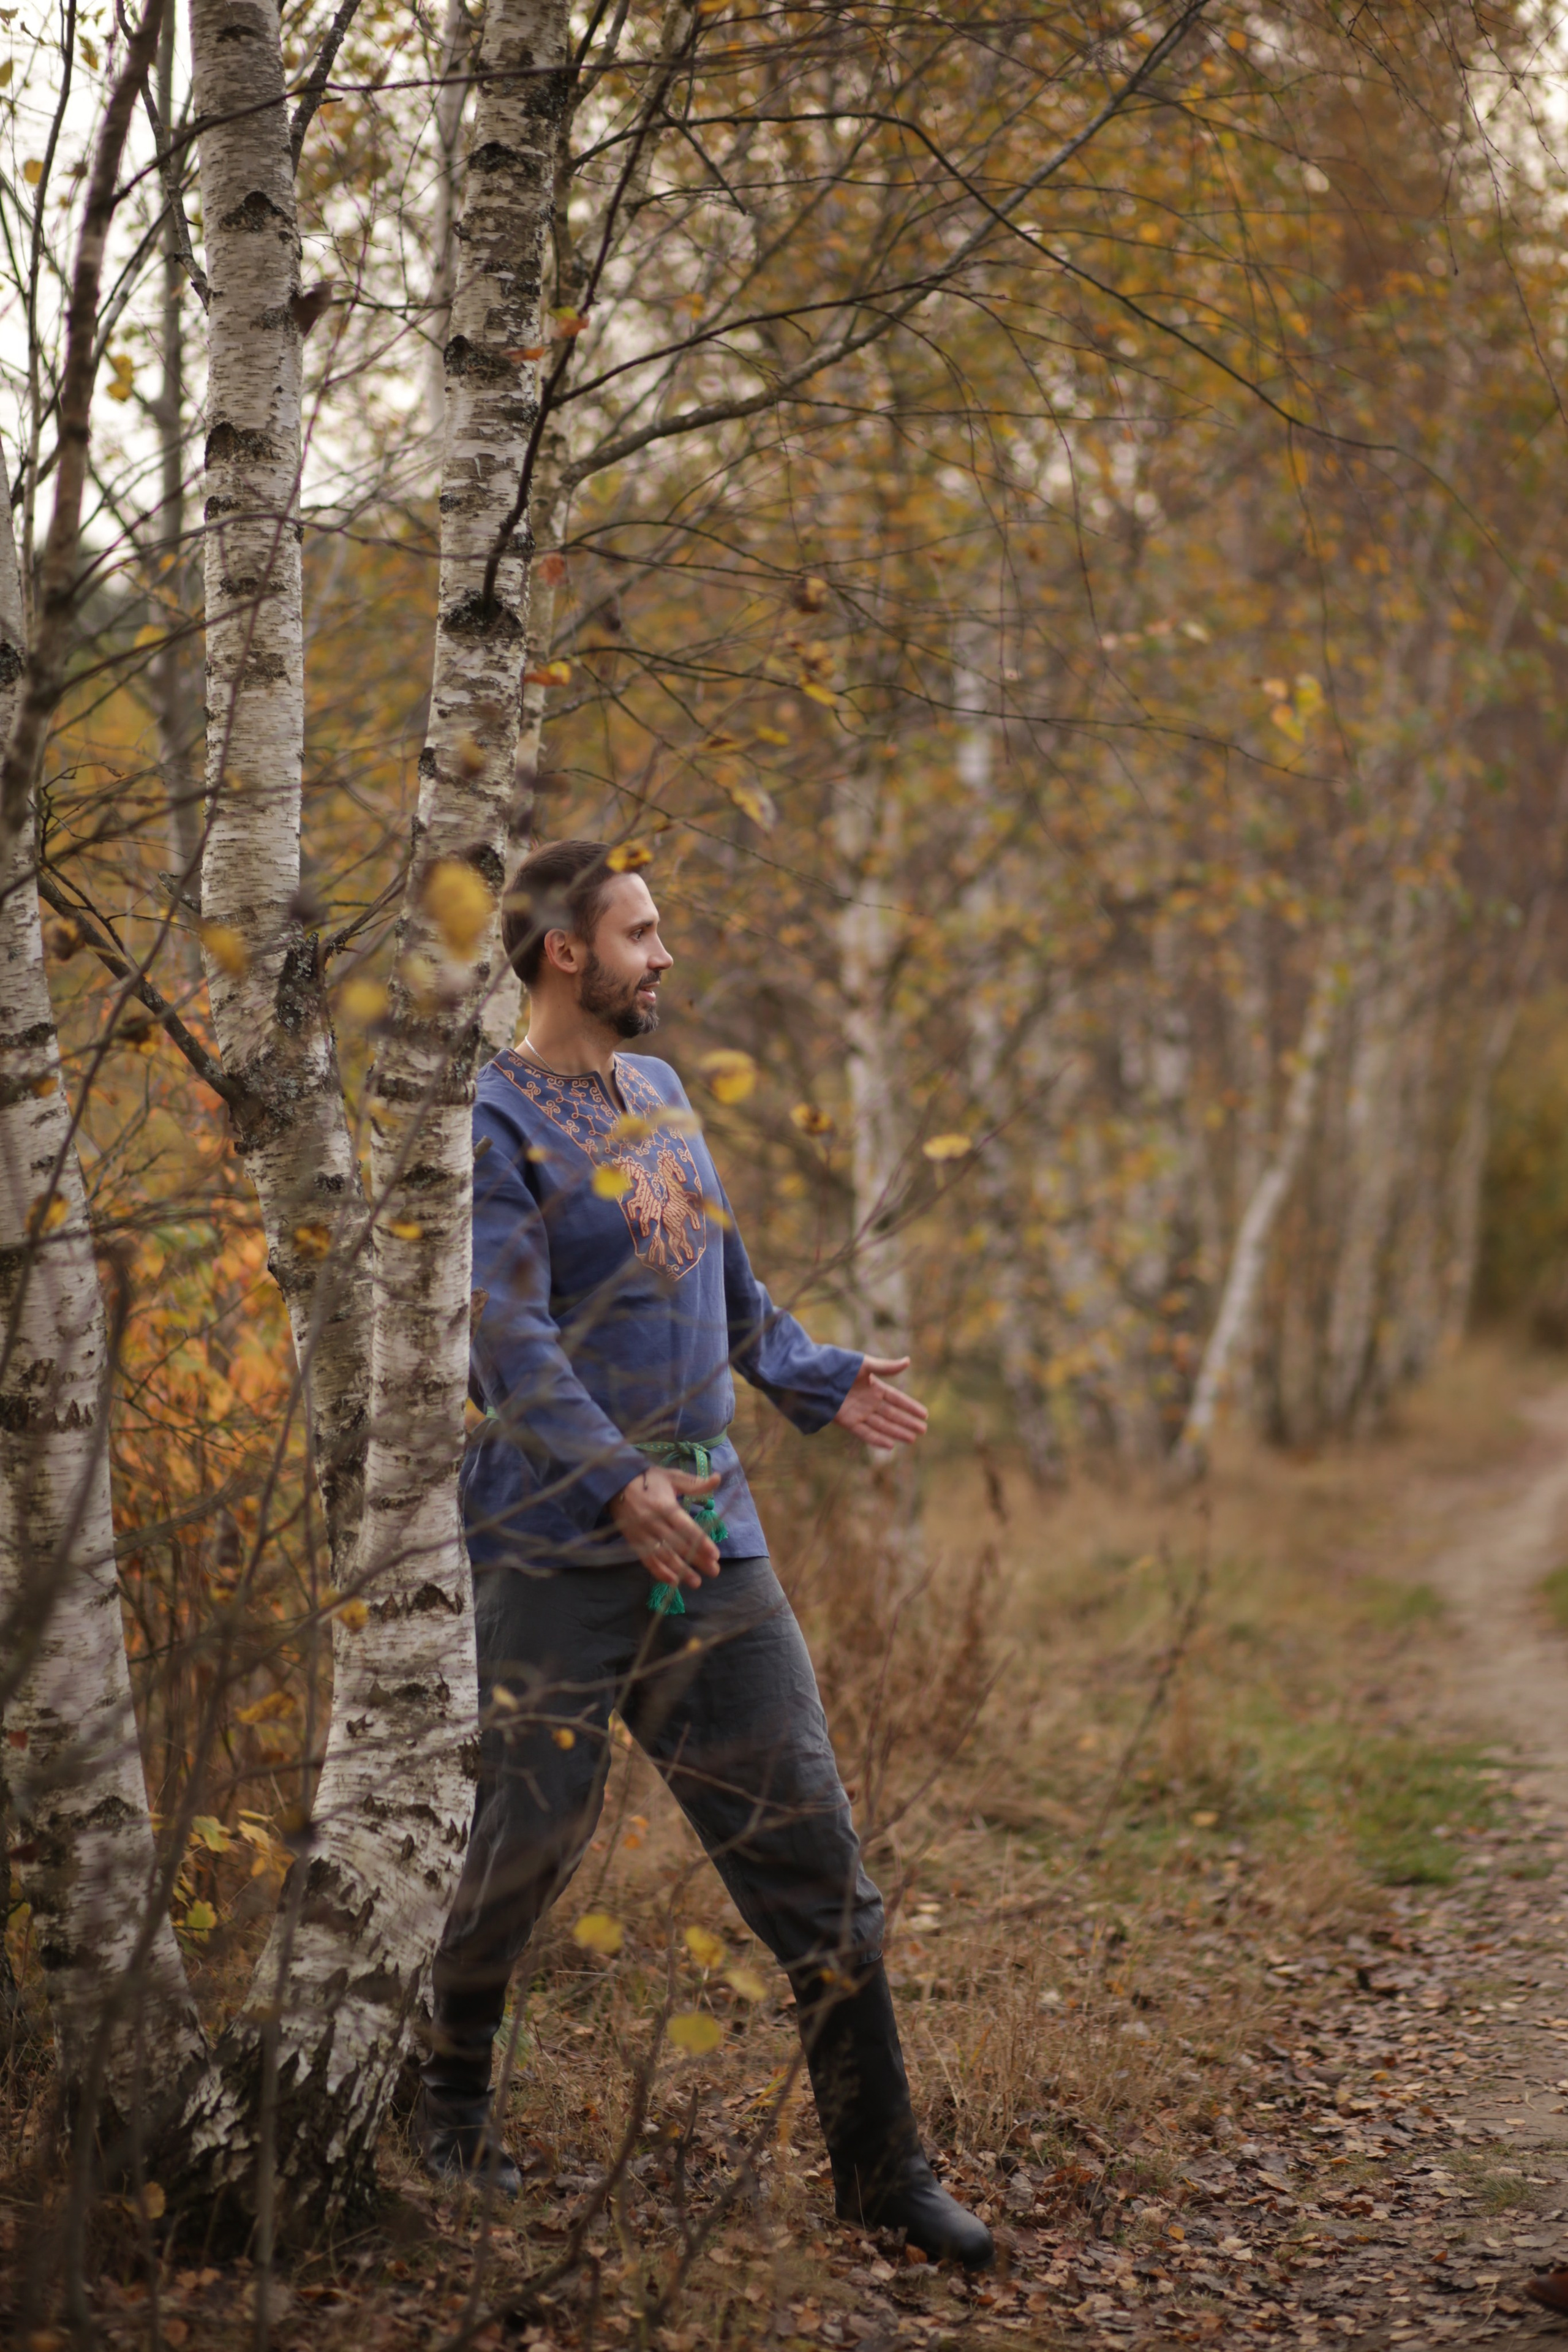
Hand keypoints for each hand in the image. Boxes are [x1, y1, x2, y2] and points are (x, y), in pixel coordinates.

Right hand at [609, 1466, 722, 1588]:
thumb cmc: (647, 1479)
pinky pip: (647, 1560)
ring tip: (696, 1582)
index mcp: (664, 1505)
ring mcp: (643, 1534)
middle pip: (677, 1545)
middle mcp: (654, 1522)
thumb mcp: (671, 1476)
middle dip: (696, 1559)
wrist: (615, 1484)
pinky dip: (659, 1572)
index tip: (715, 1555)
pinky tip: (673, 1581)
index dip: (700, 1542)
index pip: (685, 1527)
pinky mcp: (634, 1542)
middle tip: (714, 1571)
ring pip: (664, 1556)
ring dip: (681, 1570)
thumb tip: (717, 1478)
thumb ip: (694, 1483)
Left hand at [833, 1355, 928, 1450]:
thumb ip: (886, 1367)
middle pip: (893, 1414)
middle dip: (908, 1422)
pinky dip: (877, 1439)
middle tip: (923, 1431)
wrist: (815, 1377)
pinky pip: (865, 1433)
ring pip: (882, 1425)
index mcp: (874, 1387)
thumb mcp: (865, 1365)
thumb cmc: (840, 1367)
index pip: (897, 1399)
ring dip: (897, 1432)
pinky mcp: (848, 1422)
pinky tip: (891, 1445)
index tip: (925, 1414)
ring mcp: (859, 1413)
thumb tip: (908, 1361)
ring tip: (912, 1439)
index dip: (911, 1406)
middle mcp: (869, 1402)